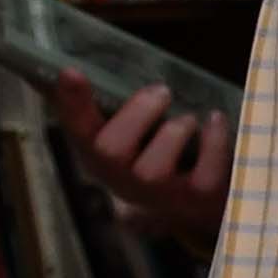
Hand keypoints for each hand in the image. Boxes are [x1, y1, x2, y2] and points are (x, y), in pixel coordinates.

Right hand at [47, 74, 236, 244]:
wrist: (191, 209)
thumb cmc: (149, 158)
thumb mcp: (120, 134)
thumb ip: (93, 104)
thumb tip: (63, 68)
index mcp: (99, 157)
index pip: (76, 130)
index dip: (71, 103)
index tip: (71, 72)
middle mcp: (123, 181)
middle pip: (110, 152)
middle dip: (138, 114)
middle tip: (161, 91)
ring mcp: (160, 195)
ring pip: (153, 169)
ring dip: (174, 132)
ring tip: (188, 118)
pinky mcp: (198, 199)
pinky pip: (205, 173)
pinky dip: (214, 142)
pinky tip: (215, 120)